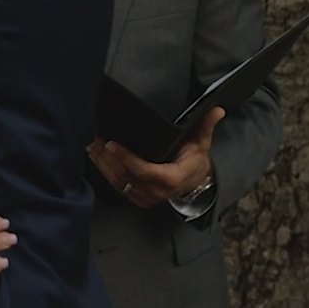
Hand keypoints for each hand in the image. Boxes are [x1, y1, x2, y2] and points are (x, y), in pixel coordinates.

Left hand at [89, 107, 225, 207]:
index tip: (112, 144)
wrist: (194, 182)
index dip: (127, 159)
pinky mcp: (136, 198)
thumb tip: (217, 109)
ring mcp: (145, 197)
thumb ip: (205, 126)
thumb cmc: (195, 159)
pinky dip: (105, 170)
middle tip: (94, 137)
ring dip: (102, 163)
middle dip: (108, 157)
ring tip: (91, 142)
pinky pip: (117, 185)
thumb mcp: (202, 143)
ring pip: (118, 181)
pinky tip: (95, 155)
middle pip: (126, 176)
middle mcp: (156, 192)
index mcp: (171, 178)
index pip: (146, 170)